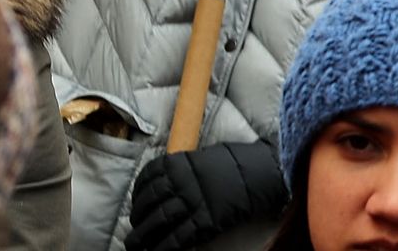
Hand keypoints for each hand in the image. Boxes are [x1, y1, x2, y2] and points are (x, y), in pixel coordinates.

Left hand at [126, 141, 287, 250]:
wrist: (264, 171)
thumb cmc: (237, 162)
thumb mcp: (204, 157)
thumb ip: (183, 169)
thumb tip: (163, 182)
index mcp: (179, 163)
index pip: (148, 179)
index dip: (138, 195)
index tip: (136, 205)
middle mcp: (182, 182)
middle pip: (149, 203)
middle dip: (137, 220)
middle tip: (133, 231)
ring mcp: (193, 202)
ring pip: (159, 222)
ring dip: (143, 237)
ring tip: (135, 246)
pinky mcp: (205, 221)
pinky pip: (177, 238)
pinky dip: (164, 248)